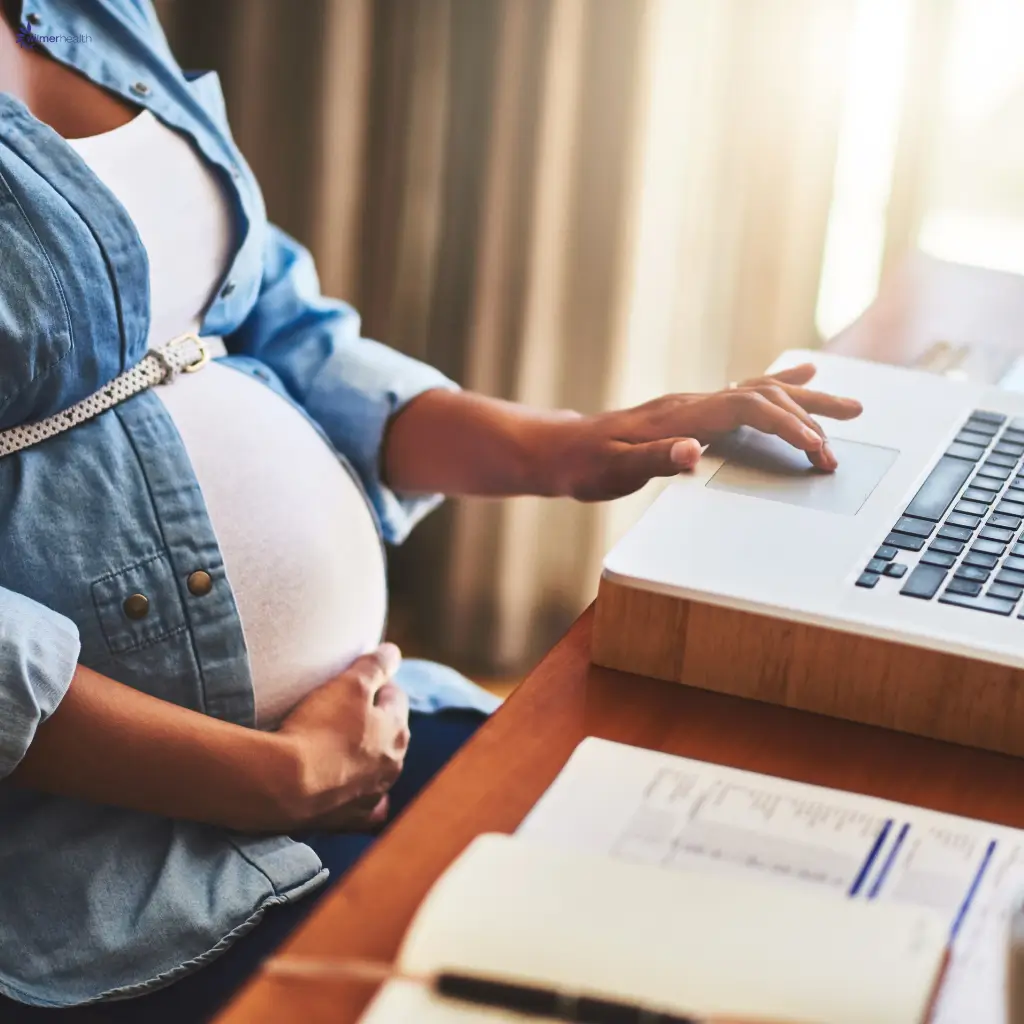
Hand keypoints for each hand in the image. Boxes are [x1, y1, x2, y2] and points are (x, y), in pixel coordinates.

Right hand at [275, 643, 409, 831]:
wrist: (284, 783)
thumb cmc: (320, 728)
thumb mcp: (350, 683)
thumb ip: (375, 665)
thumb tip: (393, 652)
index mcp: (397, 731)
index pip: (394, 697)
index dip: (375, 684)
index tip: (354, 681)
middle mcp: (393, 766)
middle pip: (388, 733)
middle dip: (373, 720)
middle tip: (342, 710)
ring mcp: (372, 795)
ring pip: (378, 770)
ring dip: (365, 756)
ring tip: (337, 745)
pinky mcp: (350, 820)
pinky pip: (365, 809)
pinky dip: (361, 798)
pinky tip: (350, 791)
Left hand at [543, 363, 862, 500]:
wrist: (562, 450)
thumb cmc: (587, 464)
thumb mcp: (614, 470)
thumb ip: (653, 460)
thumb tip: (693, 452)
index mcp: (682, 416)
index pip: (748, 409)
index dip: (787, 427)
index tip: (816, 450)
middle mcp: (693, 403)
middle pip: (764, 395)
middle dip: (810, 416)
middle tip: (848, 435)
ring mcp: (694, 404)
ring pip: (761, 391)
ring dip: (805, 400)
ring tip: (846, 405)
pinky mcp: (692, 412)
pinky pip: (745, 394)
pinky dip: (778, 390)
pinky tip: (798, 383)